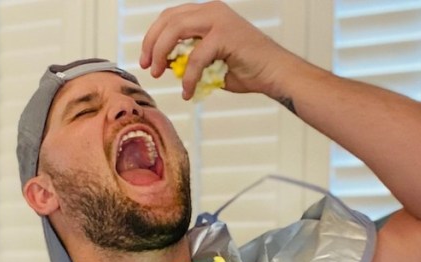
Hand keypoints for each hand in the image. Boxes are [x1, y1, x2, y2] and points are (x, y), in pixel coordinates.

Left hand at [139, 1, 300, 100]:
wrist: (274, 73)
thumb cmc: (246, 69)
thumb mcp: (210, 62)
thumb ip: (188, 57)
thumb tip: (164, 62)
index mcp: (208, 13)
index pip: (170, 17)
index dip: (153, 36)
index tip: (145, 58)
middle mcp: (212, 10)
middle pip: (168, 20)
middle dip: (151, 44)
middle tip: (146, 66)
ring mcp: (219, 20)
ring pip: (176, 31)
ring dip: (161, 53)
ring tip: (158, 73)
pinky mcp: (225, 35)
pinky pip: (195, 57)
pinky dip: (188, 77)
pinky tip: (188, 92)